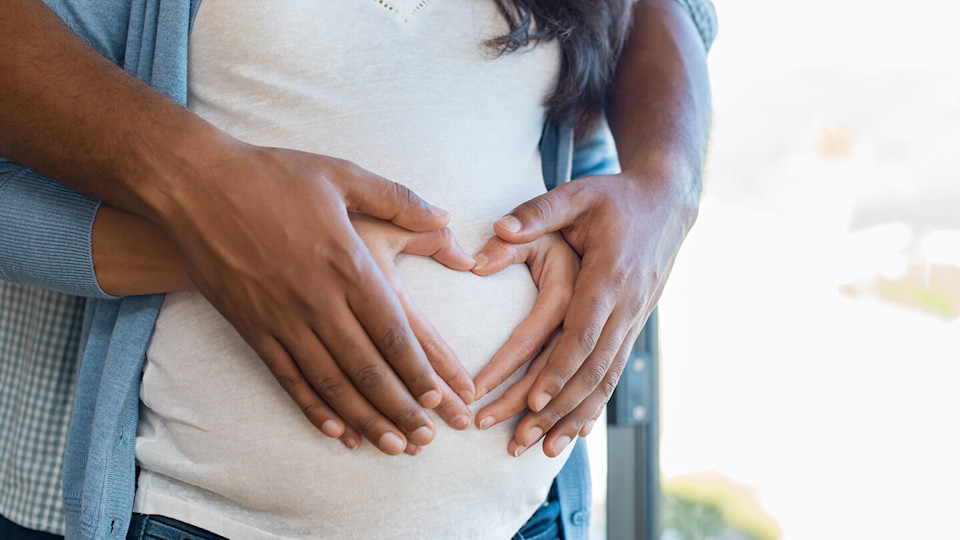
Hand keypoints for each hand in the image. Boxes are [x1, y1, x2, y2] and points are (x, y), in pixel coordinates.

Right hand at [158, 142, 475, 455]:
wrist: (195, 185)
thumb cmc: (273, 176)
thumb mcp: (342, 175)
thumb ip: (399, 199)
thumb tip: (445, 217)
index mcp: (347, 263)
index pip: (393, 330)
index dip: (418, 369)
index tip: (440, 396)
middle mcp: (318, 299)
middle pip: (367, 367)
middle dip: (401, 407)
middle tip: (426, 438)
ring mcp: (282, 318)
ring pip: (331, 382)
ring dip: (364, 418)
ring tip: (393, 445)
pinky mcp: (252, 328)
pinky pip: (288, 379)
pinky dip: (314, 408)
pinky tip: (337, 431)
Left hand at [477, 169, 696, 456]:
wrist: (666, 204)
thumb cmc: (614, 198)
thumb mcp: (577, 194)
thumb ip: (537, 212)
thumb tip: (497, 230)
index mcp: (609, 276)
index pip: (583, 332)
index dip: (559, 369)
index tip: (533, 400)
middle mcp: (625, 306)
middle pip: (591, 369)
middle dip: (556, 409)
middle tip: (519, 439)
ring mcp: (632, 321)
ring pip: (604, 380)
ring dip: (574, 418)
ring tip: (541, 450)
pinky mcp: (631, 329)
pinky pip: (613, 375)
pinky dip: (593, 407)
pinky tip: (573, 434)